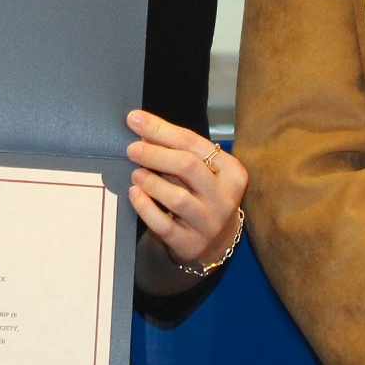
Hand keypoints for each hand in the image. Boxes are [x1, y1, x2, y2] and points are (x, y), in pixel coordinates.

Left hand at [125, 110, 247, 271]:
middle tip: (132, 149)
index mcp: (232, 171)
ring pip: (176, 197)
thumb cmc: (203, 197)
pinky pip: (163, 224)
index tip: (135, 120)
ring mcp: (209, 223)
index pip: (193, 143)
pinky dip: (145, 207)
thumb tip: (142, 127)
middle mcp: (225, 197)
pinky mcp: (191, 244)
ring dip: (150, 182)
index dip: (160, 129)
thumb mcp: (199, 171)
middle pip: (187, 166)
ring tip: (136, 174)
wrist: (216, 244)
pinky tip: (135, 194)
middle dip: (155, 154)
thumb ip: (175, 150)